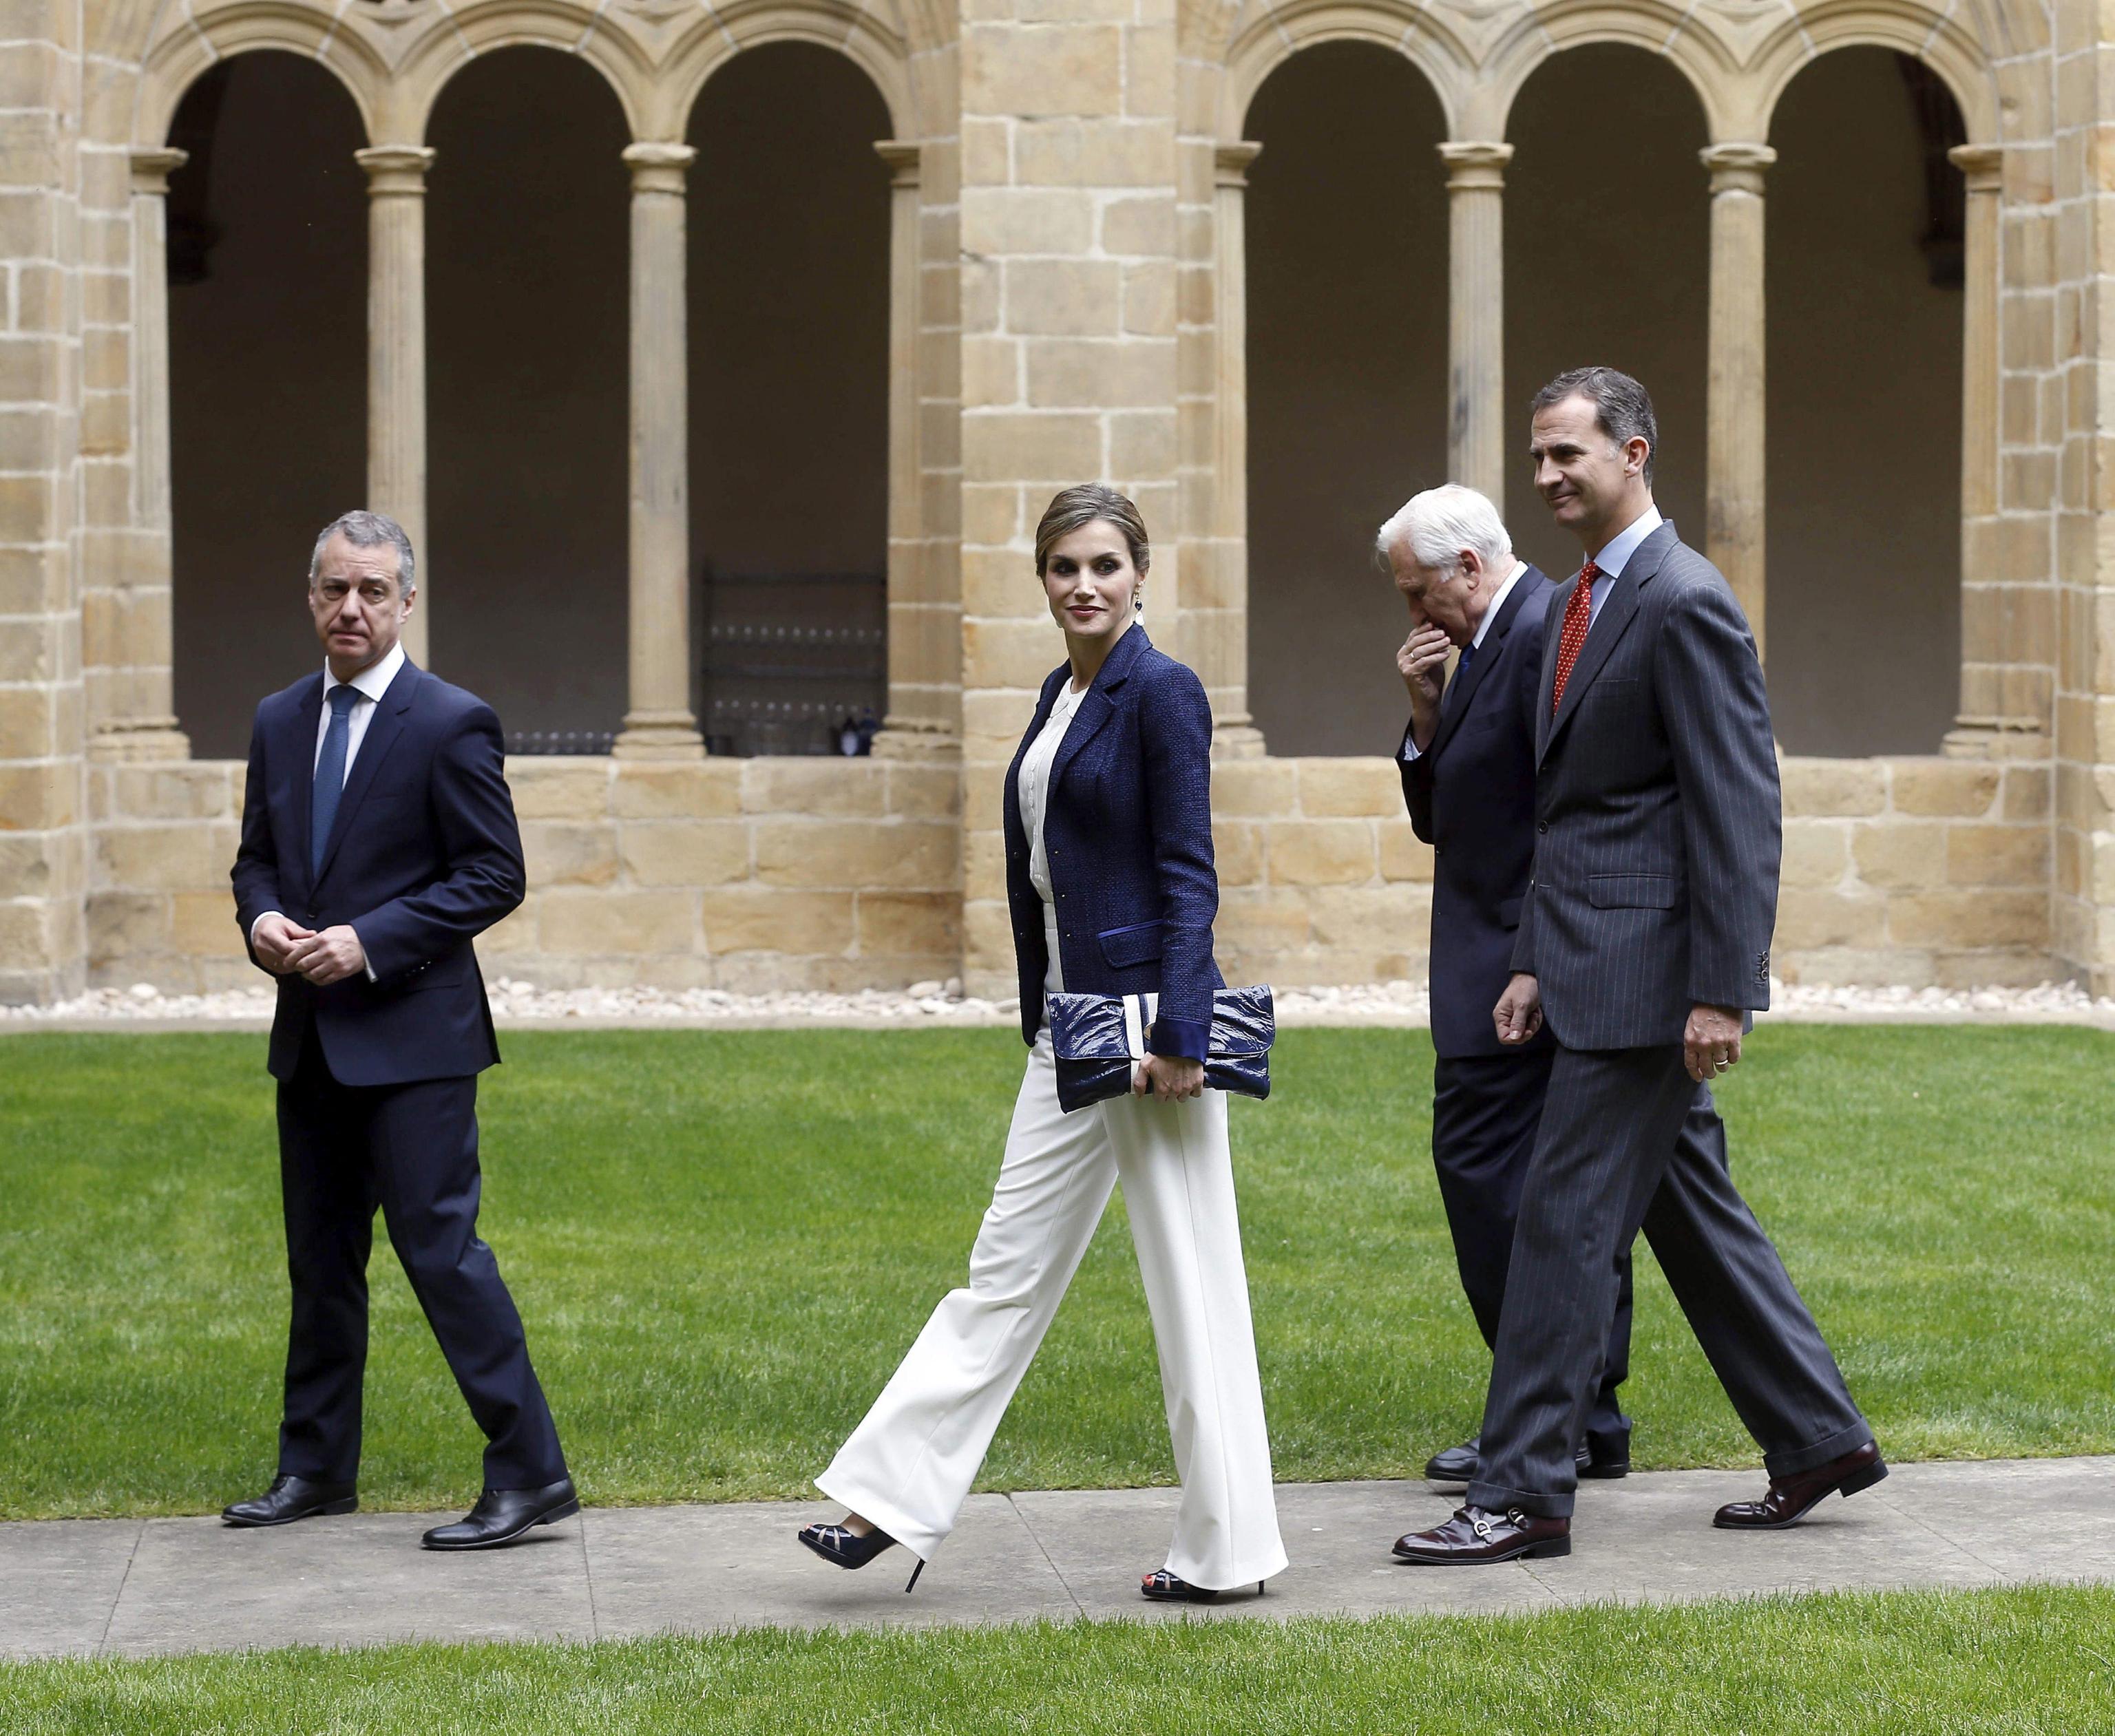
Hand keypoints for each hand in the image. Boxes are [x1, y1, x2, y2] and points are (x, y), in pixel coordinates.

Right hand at [251, 913, 315, 974]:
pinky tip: (297, 959)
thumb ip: (301, 932)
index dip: (302, 949)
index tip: (313, 947)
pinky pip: (283, 969)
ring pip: (286, 966)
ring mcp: (264, 958)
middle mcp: (264, 948)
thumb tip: (314, 935)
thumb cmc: (275, 926)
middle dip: (301, 957)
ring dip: (297, 963)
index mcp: (268, 935)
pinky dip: (292, 966)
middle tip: (312, 953)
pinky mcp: (267, 965)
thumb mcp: (288, 924)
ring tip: (304, 955)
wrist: (259, 931)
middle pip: (287, 958)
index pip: (288, 947)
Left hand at [284, 924, 367, 985]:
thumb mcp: (329, 932)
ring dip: (307, 975)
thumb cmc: (348, 936)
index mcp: (321, 940)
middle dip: (298, 967)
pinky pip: (323, 980)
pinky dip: (317, 980)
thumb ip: (314, 940)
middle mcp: (326, 952)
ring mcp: (334, 963)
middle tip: (298, 967)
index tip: (287, 962)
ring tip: (308, 972)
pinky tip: (317, 976)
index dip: (290, 959)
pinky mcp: (340, 972)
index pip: (298, 952)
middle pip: (303, 965)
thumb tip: (297, 947)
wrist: (367, 943)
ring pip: (311, 974)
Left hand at [1134, 1054, 1204, 1101]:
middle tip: (1168, 1080)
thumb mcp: (1145, 1065)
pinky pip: (1196, 1093)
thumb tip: (1138, 1094)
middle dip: (1169, 1091)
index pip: (1159, 1100)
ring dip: (1180, 1091)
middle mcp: (1175, 1090)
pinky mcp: (1197, 1082)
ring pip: (1183, 1097)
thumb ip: (1140, 1082)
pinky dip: (1193, 1089)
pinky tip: (1188, 1082)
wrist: (1180, 1043)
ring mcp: (1187, 1087)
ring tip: (1178, 1081)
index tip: (1160, 1086)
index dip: (1158, 1093)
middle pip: (1171, 1099)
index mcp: (1162, 1088)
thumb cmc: (1163, 1051)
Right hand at [1398, 623, 1451, 748]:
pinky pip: (1425, 661)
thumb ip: (1432, 646)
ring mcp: (1404, 666)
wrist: (1427, 701)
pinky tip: (1446, 654)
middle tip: (1444, 633)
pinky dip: (1436, 656)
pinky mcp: (1410, 674)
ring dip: (1435, 645)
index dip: (1425, 628)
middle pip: (1416, 641)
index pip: (1414, 635)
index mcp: (1405, 652)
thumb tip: (1440, 629)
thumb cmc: (1430, 680)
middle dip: (1431, 635)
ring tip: (1447, 642)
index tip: (1438, 623)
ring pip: (1421, 650)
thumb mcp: (1431, 658)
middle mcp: (1401, 657)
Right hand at [1494, 973, 1541, 1044]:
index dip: (1516, 1039)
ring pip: (1525, 1033)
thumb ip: (1518, 1022)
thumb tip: (1514, 1038)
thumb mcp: (1522, 1005)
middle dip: (1528, 1030)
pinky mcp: (1523, 1018)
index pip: (1504, 1038)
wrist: (1533, 977)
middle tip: (1532, 1017)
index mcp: (1501, 1017)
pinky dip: (1535, 1021)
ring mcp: (1515, 1019)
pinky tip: (1535, 1011)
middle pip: (1517, 1037)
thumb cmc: (1525, 988)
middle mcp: (1506, 1020)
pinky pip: (1530, 1027)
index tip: (1527, 1031)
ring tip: (1534, 1012)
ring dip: (1533, 1024)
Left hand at [1684, 1004, 1742, 1082]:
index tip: (1699, 1078)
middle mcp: (1704, 1045)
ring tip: (1722, 1064)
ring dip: (1722, 1066)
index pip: (1691, 1065)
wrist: (1718, 996)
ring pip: (1721, 1065)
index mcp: (1690, 1041)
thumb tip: (1698, 1060)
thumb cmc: (1703, 1010)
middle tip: (1712, 1073)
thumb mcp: (1691, 1026)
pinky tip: (1731, 1055)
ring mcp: (1719, 1043)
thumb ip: (1693, 1042)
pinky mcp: (1733, 1040)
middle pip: (1707, 1068)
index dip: (1695, 1074)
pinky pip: (1734, 1058)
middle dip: (1709, 1073)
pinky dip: (1733, 1059)